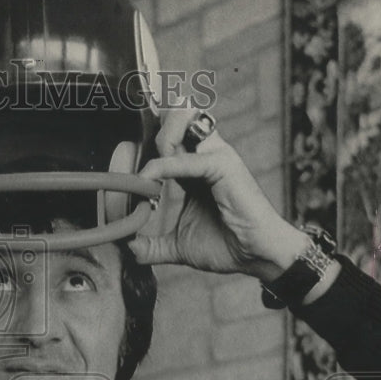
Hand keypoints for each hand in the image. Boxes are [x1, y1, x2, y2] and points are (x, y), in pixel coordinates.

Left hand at [128, 108, 309, 281]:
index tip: (122, 144)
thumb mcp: (180, 246)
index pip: (168, 140)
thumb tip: (129, 251)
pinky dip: (161, 169)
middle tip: (126, 143)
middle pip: (172, 122)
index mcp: (195, 171)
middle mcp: (205, 157)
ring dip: (155, 136)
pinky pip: (184, 161)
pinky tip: (146, 183)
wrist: (257, 257)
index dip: (146, 137)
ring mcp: (215, 158)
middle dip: (147, 124)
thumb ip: (154, 246)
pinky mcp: (223, 165)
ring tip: (136, 158)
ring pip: (179, 128)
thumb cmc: (229, 246)